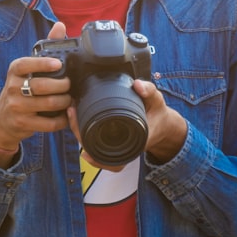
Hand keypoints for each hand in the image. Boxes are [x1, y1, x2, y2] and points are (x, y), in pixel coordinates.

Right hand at [0, 22, 72, 165]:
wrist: (2, 120)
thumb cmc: (20, 89)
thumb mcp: (27, 69)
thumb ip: (44, 48)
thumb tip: (60, 25)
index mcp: (14, 70)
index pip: (26, 64)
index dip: (42, 64)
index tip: (58, 64)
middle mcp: (13, 87)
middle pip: (41, 86)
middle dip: (62, 85)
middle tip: (70, 85)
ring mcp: (16, 107)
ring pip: (48, 104)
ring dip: (64, 102)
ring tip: (70, 99)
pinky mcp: (23, 124)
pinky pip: (48, 123)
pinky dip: (61, 120)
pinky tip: (65, 116)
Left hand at [68, 78, 187, 169]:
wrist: (165, 126)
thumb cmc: (158, 114)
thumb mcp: (157, 100)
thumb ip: (149, 90)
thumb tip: (137, 85)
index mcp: (132, 144)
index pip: (103, 150)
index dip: (86, 137)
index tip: (77, 122)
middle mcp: (122, 150)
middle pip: (92, 150)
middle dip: (78, 132)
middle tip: (71, 112)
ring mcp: (118, 149)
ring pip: (92, 148)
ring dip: (80, 133)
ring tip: (71, 113)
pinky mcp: (114, 143)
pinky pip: (96, 145)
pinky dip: (85, 135)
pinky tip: (77, 121)